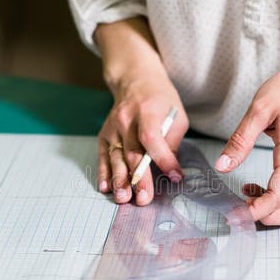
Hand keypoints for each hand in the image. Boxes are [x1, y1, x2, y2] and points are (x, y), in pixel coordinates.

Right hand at [98, 71, 187, 205]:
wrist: (135, 81)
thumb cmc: (161, 100)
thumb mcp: (176, 115)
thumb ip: (173, 141)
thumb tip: (170, 169)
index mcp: (147, 111)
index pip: (152, 138)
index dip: (163, 159)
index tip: (175, 175)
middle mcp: (126, 119)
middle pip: (132, 153)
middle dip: (139, 178)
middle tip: (144, 199)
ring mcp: (112, 127)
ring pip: (116, 157)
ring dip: (119, 180)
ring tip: (123, 198)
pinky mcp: (104, 135)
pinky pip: (103, 156)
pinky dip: (103, 173)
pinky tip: (105, 187)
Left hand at [215, 53, 279, 224]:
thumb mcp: (260, 110)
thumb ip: (240, 140)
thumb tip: (223, 166)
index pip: (279, 196)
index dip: (258, 211)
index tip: (237, 213)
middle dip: (274, 217)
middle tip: (247, 208)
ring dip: (275, 207)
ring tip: (248, 196)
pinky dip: (277, 195)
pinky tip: (255, 183)